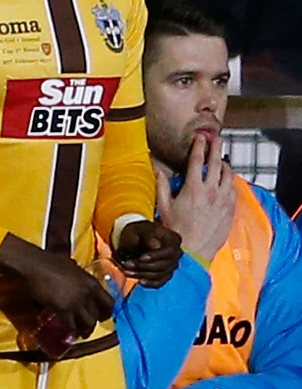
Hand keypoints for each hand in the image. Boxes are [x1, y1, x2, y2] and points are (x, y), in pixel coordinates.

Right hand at [0, 233, 112, 336]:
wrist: (35, 266)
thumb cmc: (49, 262)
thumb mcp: (72, 267)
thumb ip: (78, 277)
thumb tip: (76, 279)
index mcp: (92, 282)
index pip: (109, 302)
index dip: (106, 312)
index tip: (102, 317)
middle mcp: (88, 294)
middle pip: (97, 315)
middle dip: (93, 324)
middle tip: (88, 328)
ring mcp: (76, 302)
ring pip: (87, 323)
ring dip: (83, 329)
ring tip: (78, 332)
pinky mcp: (63, 310)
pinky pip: (71, 325)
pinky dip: (70, 329)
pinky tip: (66, 330)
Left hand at [112, 216, 182, 289]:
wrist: (136, 239)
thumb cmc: (138, 232)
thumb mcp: (140, 229)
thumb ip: (148, 236)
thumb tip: (156, 246)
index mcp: (173, 239)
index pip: (169, 251)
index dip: (156, 256)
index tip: (141, 258)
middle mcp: (176, 254)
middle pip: (164, 265)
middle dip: (144, 266)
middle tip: (127, 264)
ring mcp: (171, 265)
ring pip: (161, 274)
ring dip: (143, 275)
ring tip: (127, 271)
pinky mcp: (164, 274)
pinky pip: (160, 282)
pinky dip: (150, 283)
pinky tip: (139, 281)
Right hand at [154, 130, 234, 265]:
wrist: (193, 251)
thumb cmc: (175, 230)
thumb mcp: (163, 206)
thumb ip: (161, 184)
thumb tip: (155, 166)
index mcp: (193, 188)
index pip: (197, 160)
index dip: (199, 146)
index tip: (201, 137)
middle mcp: (212, 191)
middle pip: (217, 163)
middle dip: (216, 148)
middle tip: (216, 139)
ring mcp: (224, 199)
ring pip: (229, 175)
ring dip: (224, 165)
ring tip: (220, 161)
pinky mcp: (231, 208)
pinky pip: (233, 188)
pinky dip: (230, 181)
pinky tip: (226, 181)